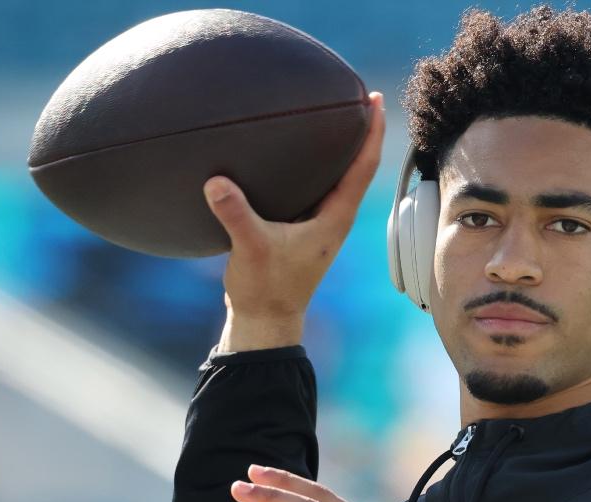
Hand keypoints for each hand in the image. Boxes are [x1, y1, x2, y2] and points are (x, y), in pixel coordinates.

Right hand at [205, 92, 385, 350]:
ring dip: (338, 146)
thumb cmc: (265, 288)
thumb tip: (216, 182)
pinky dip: (310, 163)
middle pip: (356, 164)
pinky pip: (313, 185)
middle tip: (357, 92)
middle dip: (359, 129)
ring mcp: (319, 221)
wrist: (264, 320)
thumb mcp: (250, 249)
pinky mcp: (301, 226)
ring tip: (331, 112)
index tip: (374, 99)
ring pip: (336, 175)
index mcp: (335, 217)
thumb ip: (236, 215)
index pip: (362, 166)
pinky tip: (291, 149)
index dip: (371, 132)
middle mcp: (334, 216)